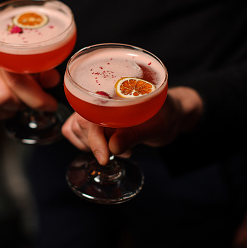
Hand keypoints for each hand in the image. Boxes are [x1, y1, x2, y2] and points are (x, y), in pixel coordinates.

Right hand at [0, 17, 59, 122]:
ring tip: (13, 102)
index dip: (37, 98)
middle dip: (21, 104)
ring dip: (5, 112)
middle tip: (28, 100)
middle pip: (1, 99)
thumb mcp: (28, 51)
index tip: (50, 104)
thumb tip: (51, 81)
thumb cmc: (6, 47)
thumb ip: (43, 66)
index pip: (16, 81)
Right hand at [61, 87, 202, 164]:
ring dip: (92, 144)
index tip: (105, 157)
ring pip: (75, 126)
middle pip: (80, 121)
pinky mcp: (93, 117)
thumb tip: (113, 147)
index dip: (95, 137)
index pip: (92, 113)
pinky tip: (104, 147)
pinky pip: (74, 129)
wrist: (172, 113)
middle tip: (121, 152)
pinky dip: (84, 142)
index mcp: (116, 90)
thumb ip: (135, 135)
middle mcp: (102, 96)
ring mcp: (95, 107)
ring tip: (118, 149)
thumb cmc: (168, 115)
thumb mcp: (157, 127)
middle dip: (97, 143)